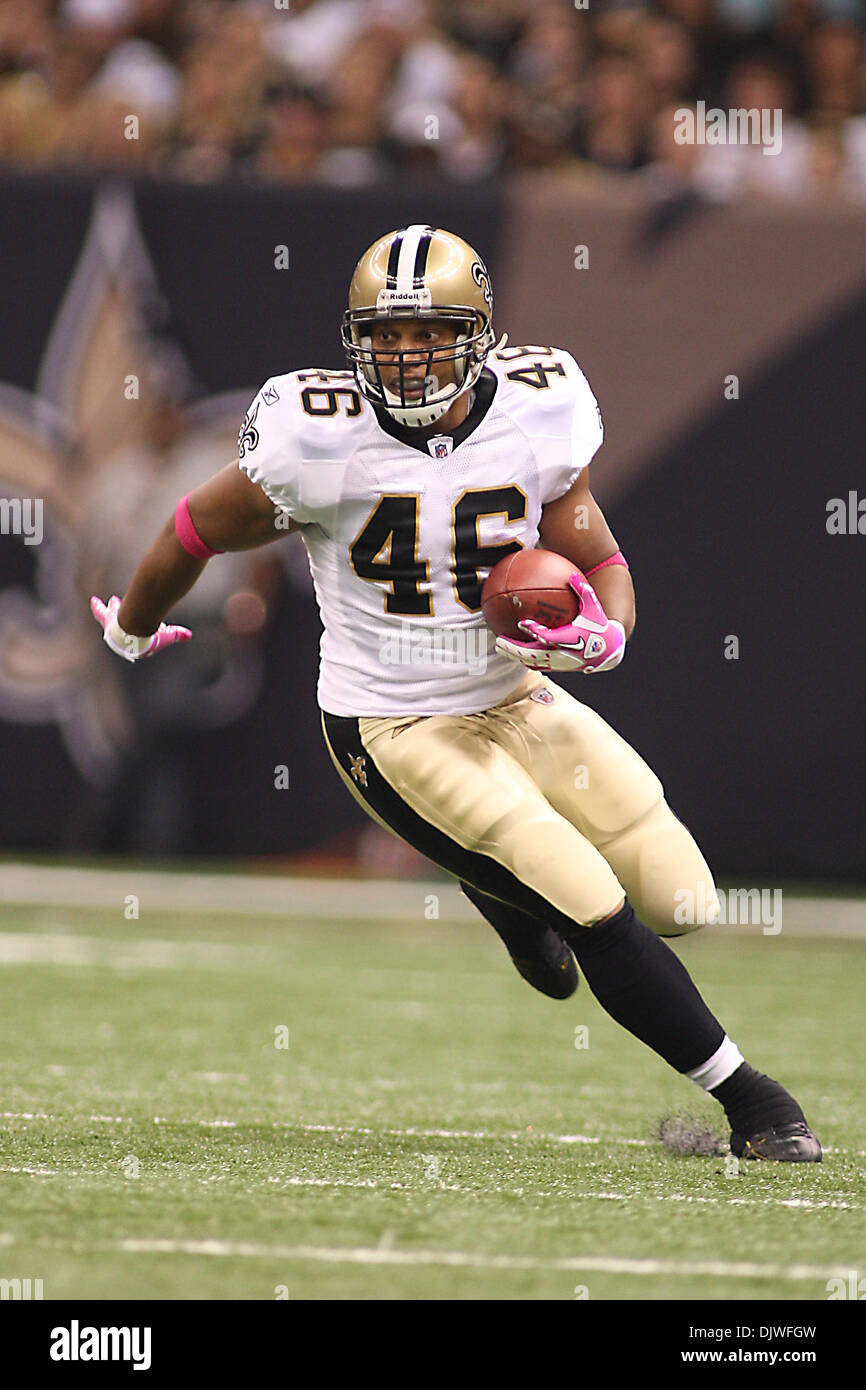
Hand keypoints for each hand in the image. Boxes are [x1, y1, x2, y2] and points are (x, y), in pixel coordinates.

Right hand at [90, 594, 191, 662]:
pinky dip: (97, 607)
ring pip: (114, 617)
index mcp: (136, 646)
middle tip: (130, 612)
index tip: (151, 626)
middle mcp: (124, 638)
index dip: (147, 629)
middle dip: (127, 619)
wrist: (137, 630)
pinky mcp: (108, 620)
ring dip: (114, 609)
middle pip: (126, 627)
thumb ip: (177, 634)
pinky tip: (94, 601)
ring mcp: (115, 628)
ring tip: (113, 600)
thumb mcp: (167, 636)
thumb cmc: (152, 634)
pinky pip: (101, 612)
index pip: (141, 636)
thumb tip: (189, 636)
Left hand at [495, 572, 625, 673]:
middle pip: (534, 654)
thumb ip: (582, 590)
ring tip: (499, 647)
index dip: (534, 631)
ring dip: (514, 656)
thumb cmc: (599, 626)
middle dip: (515, 649)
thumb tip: (571, 574)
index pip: (549, 637)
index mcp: (570, 638)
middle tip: (499, 640)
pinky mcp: (558, 667)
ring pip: (532, 662)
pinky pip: (537, 664)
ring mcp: (559, 663)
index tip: (521, 623)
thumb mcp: (593, 607)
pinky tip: (511, 652)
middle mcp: (563, 654)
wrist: (607, 651)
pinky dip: (523, 659)